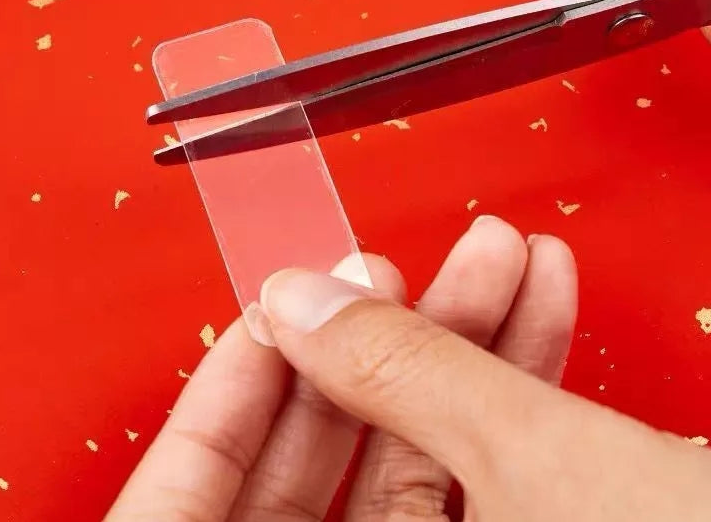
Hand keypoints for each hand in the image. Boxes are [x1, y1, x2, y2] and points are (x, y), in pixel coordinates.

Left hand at [102, 216, 710, 520]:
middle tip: (402, 269)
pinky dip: (518, 400)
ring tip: (505, 262)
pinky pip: (498, 486)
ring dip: (471, 352)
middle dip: (383, 349)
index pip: (209, 498)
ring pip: (435, 470)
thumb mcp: (551, 472)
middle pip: (339, 475)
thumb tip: (296, 298)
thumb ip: (403, 380)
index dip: (240, 393)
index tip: (274, 308)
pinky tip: (536, 324)